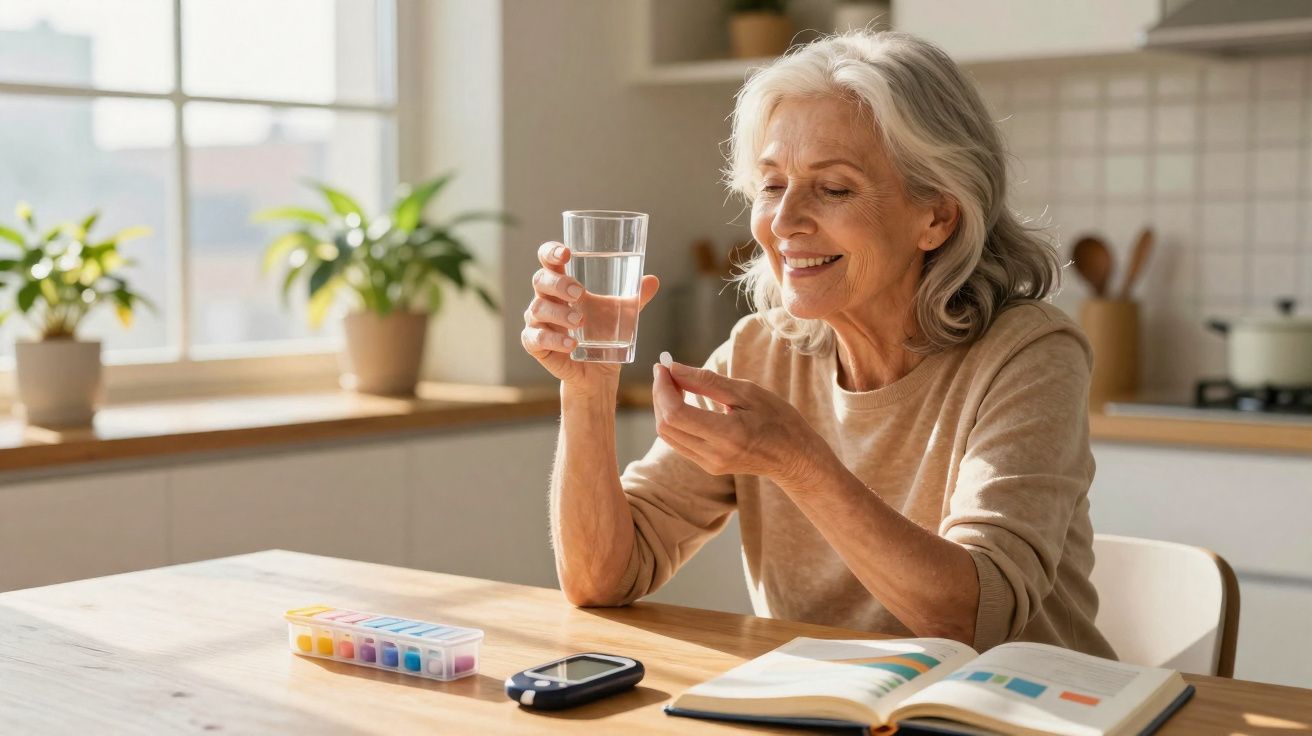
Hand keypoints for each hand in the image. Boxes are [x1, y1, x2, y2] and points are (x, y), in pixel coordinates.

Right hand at [521, 241, 658, 391]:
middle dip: (558, 283)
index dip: (552, 252)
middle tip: (579, 293)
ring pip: (537, 309)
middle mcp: (546, 299)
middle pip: (540, 280)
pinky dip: (554, 339)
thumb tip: (652, 280)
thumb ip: (636, 297)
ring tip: (579, 321)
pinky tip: (571, 344)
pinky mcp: (535, 345)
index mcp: (562, 284)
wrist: (597, 371)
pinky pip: (536, 338)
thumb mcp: (622, 314)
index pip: (549, 260)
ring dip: (559, 313)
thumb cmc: (603, 334)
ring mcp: (537, 322)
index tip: (566, 253)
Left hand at [651, 356, 827, 484]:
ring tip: (673, 383)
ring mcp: (709, 464)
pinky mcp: (708, 466)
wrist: (794, 457)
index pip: (676, 414)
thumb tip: (674, 368)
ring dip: (663, 406)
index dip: (663, 388)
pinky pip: (679, 442)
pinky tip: (682, 400)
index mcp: (728, 435)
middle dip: (659, 395)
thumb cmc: (778, 419)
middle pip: (666, 426)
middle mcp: (714, 455)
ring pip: (668, 436)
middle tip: (666, 371)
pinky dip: (673, 419)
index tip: (663, 367)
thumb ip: (707, 381)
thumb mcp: (747, 392)